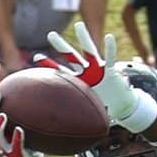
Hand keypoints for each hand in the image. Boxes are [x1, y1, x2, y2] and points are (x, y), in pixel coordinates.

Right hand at [0, 106, 48, 156]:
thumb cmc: (31, 149)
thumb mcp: (27, 134)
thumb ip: (27, 121)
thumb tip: (36, 98)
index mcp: (1, 136)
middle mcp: (2, 143)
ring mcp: (9, 151)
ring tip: (3, 115)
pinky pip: (15, 148)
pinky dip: (16, 139)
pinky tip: (19, 130)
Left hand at [36, 23, 156, 132]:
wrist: (121, 107)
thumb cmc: (104, 107)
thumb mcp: (87, 111)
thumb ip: (75, 115)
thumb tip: (58, 130)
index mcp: (79, 81)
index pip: (61, 71)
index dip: (49, 64)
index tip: (35, 57)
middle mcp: (87, 72)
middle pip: (71, 56)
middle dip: (61, 45)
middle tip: (51, 34)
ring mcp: (99, 69)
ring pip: (90, 51)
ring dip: (85, 39)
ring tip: (79, 26)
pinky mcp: (111, 71)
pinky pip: (111, 58)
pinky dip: (110, 48)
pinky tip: (109, 38)